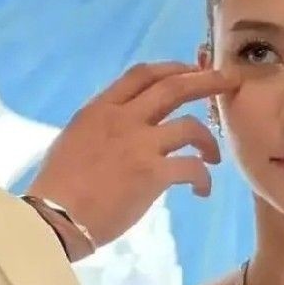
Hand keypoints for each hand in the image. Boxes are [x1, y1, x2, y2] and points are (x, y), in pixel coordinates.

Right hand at [26, 61, 237, 249]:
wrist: (55, 216)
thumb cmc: (58, 184)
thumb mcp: (75, 137)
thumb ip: (102, 125)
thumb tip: (124, 124)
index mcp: (100, 108)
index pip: (141, 74)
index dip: (171, 68)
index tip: (190, 70)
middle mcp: (123, 119)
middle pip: (173, 88)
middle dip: (205, 81)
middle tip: (228, 81)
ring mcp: (139, 145)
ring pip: (190, 126)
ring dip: (208, 140)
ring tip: (213, 157)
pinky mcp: (152, 175)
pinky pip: (192, 168)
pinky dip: (203, 178)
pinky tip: (202, 190)